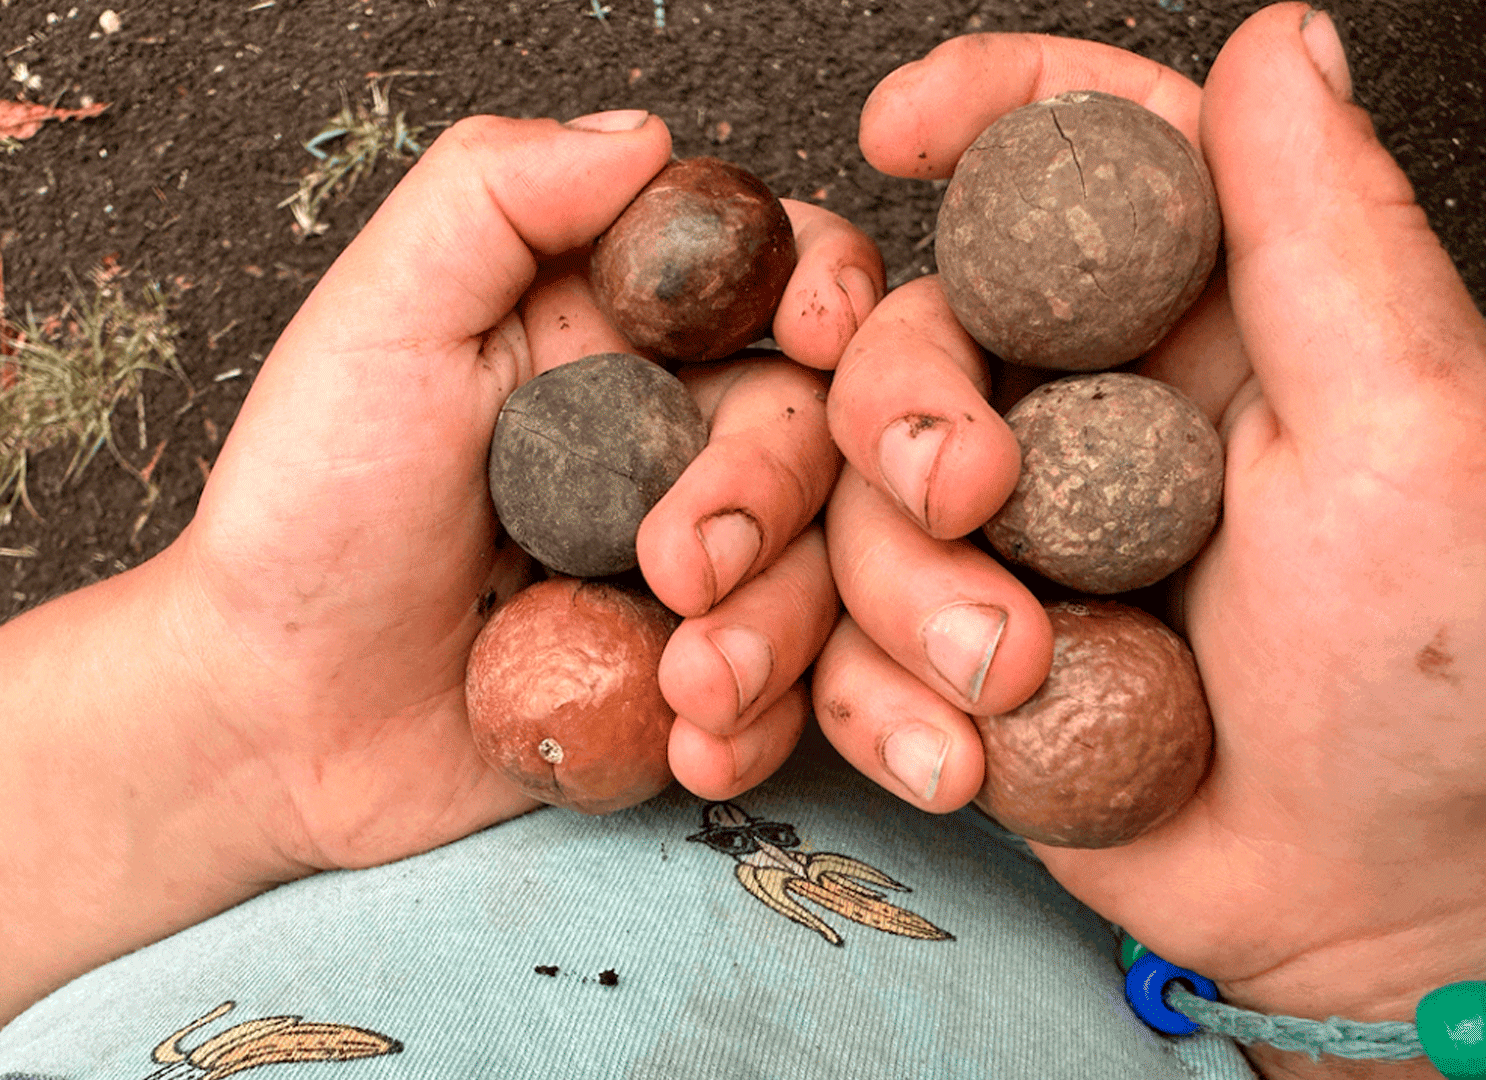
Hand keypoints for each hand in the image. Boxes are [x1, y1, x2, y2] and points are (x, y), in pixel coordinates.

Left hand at [171, 110, 884, 875]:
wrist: (272, 723)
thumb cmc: (305, 517)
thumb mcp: (377, 325)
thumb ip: (494, 200)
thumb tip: (644, 136)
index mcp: (609, 328)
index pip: (777, 269)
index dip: (826, 289)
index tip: (812, 333)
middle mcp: (664, 437)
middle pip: (823, 428)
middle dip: (771, 498)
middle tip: (678, 568)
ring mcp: (688, 568)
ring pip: (826, 567)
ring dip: (776, 630)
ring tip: (685, 684)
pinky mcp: (687, 678)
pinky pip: (790, 691)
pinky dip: (760, 723)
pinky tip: (690, 742)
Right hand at [813, 6, 1485, 1075]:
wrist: (1379, 910)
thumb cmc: (1441, 681)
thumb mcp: (1407, 433)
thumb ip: (1323, 230)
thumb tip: (1284, 38)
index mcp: (1201, 329)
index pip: (1076, 164)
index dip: (981, 110)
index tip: (894, 124)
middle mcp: (1085, 418)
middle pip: (908, 347)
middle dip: (898, 425)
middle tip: (961, 507)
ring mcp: (1005, 545)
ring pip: (851, 510)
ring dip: (888, 606)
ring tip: (988, 699)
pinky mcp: (947, 656)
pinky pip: (839, 645)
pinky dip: (859, 705)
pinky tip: (943, 761)